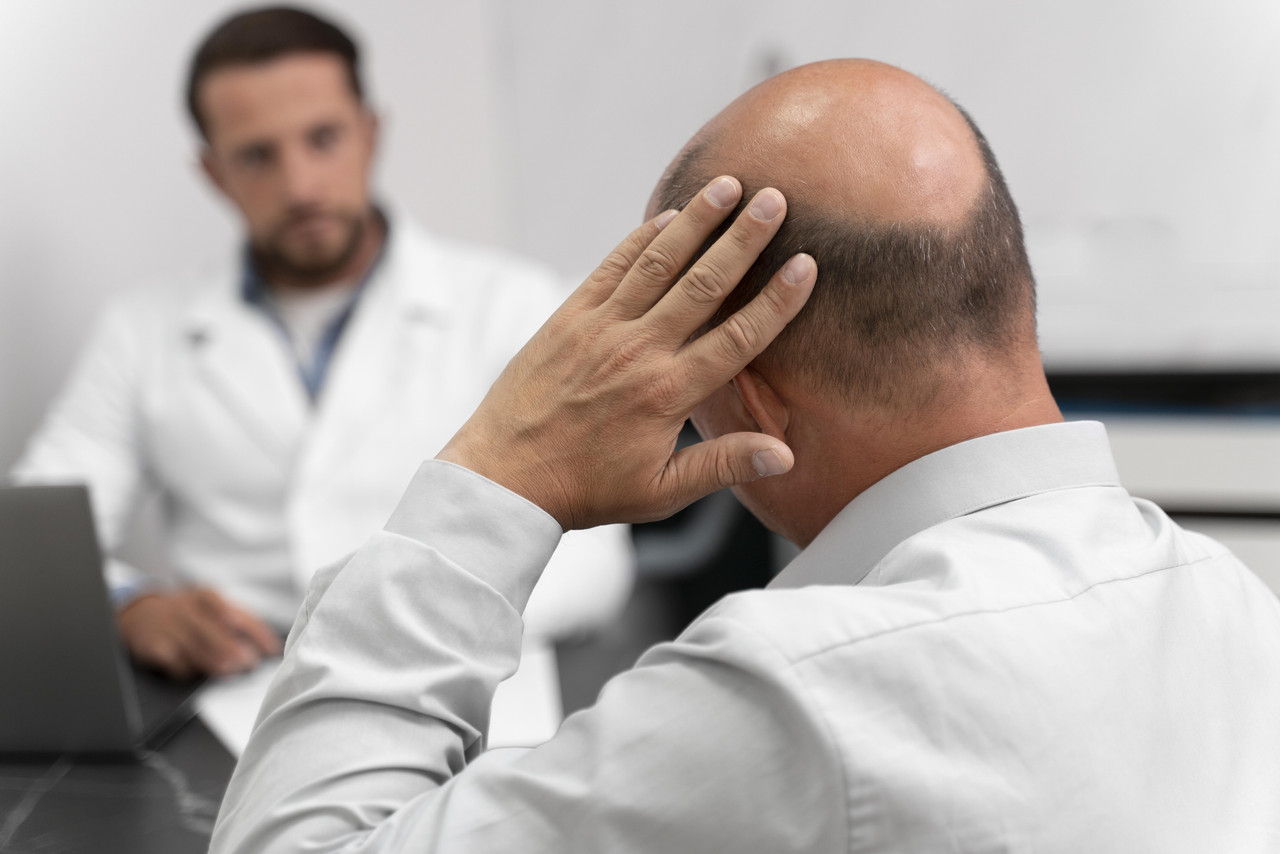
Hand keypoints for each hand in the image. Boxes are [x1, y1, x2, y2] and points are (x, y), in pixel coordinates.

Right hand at [118, 587, 281, 678]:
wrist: (138, 613)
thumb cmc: (186, 613)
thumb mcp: (210, 607)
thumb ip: (238, 621)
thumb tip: (268, 644)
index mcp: (208, 597)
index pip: (238, 615)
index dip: (257, 634)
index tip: (271, 649)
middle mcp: (189, 609)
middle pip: (217, 632)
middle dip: (236, 650)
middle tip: (250, 663)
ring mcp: (170, 627)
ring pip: (197, 648)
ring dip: (216, 663)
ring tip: (231, 672)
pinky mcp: (154, 646)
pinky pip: (175, 662)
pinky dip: (189, 670)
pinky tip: (198, 674)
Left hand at [438, 176, 815, 529]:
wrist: (506, 477)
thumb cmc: (587, 489)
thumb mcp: (660, 492)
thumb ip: (724, 465)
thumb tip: (784, 456)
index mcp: (667, 394)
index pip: (738, 337)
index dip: (776, 300)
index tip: (806, 264)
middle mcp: (638, 351)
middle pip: (704, 283)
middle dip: (743, 239)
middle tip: (775, 199)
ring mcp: (602, 328)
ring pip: (659, 262)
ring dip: (697, 221)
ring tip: (728, 185)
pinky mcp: (570, 317)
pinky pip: (613, 267)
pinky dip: (642, 238)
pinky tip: (668, 216)